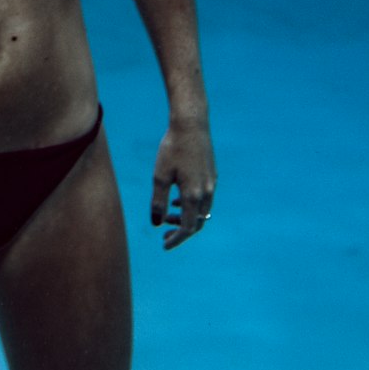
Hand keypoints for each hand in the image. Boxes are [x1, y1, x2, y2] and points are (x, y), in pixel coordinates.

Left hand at [151, 120, 216, 250]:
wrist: (191, 124)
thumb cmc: (172, 148)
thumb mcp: (160, 176)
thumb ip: (158, 202)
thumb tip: (156, 223)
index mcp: (193, 195)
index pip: (188, 228)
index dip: (176, 239)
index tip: (164, 245)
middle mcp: (207, 192)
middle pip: (197, 222)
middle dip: (181, 230)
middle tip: (164, 233)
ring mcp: (212, 183)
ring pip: (202, 211)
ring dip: (187, 217)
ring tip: (169, 215)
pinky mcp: (212, 174)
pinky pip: (205, 198)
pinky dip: (192, 205)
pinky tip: (178, 198)